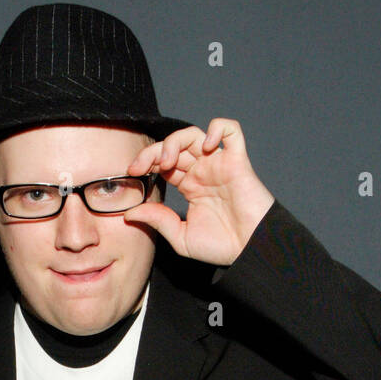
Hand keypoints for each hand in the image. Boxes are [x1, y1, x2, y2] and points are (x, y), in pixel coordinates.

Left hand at [126, 118, 274, 266]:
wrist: (250, 251)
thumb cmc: (222, 246)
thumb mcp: (180, 237)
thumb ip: (157, 221)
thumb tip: (130, 213)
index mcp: (190, 185)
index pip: (164, 162)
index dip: (147, 162)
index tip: (133, 172)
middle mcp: (203, 171)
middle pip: (174, 146)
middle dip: (153, 152)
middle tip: (141, 166)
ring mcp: (219, 164)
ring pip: (194, 134)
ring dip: (175, 141)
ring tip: (167, 161)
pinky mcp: (237, 161)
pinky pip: (231, 131)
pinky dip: (217, 128)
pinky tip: (206, 146)